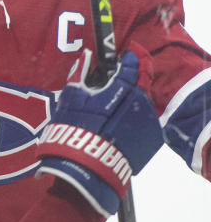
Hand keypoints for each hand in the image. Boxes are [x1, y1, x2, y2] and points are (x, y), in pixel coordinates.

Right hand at [36, 50, 163, 215]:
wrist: (87, 166)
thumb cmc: (75, 128)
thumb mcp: (72, 98)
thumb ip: (80, 74)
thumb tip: (85, 55)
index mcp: (122, 90)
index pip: (131, 68)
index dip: (129, 60)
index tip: (126, 57)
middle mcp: (140, 103)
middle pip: (138, 87)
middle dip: (127, 86)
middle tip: (112, 91)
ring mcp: (147, 123)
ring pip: (141, 107)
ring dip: (130, 106)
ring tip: (112, 115)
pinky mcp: (150, 141)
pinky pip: (143, 125)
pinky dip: (133, 124)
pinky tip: (118, 131)